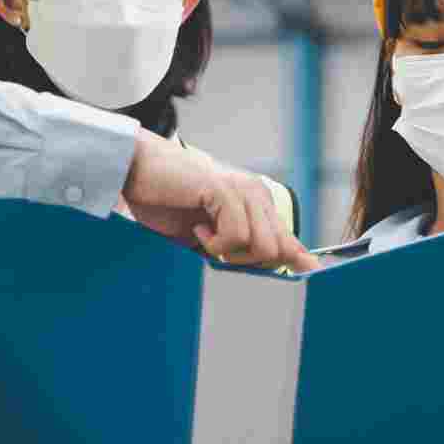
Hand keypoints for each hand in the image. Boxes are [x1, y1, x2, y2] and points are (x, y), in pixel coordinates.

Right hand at [123, 133, 318, 270]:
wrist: (136, 169)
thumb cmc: (166, 202)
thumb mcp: (207, 237)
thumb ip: (238, 251)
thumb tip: (270, 272)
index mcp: (256, 203)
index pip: (288, 241)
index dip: (297, 261)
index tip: (308, 274)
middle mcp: (256, 194)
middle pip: (279, 251)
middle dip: (247, 263)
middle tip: (216, 250)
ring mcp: (244, 190)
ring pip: (263, 247)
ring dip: (229, 254)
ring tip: (203, 236)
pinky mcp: (226, 191)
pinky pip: (237, 235)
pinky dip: (213, 243)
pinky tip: (196, 227)